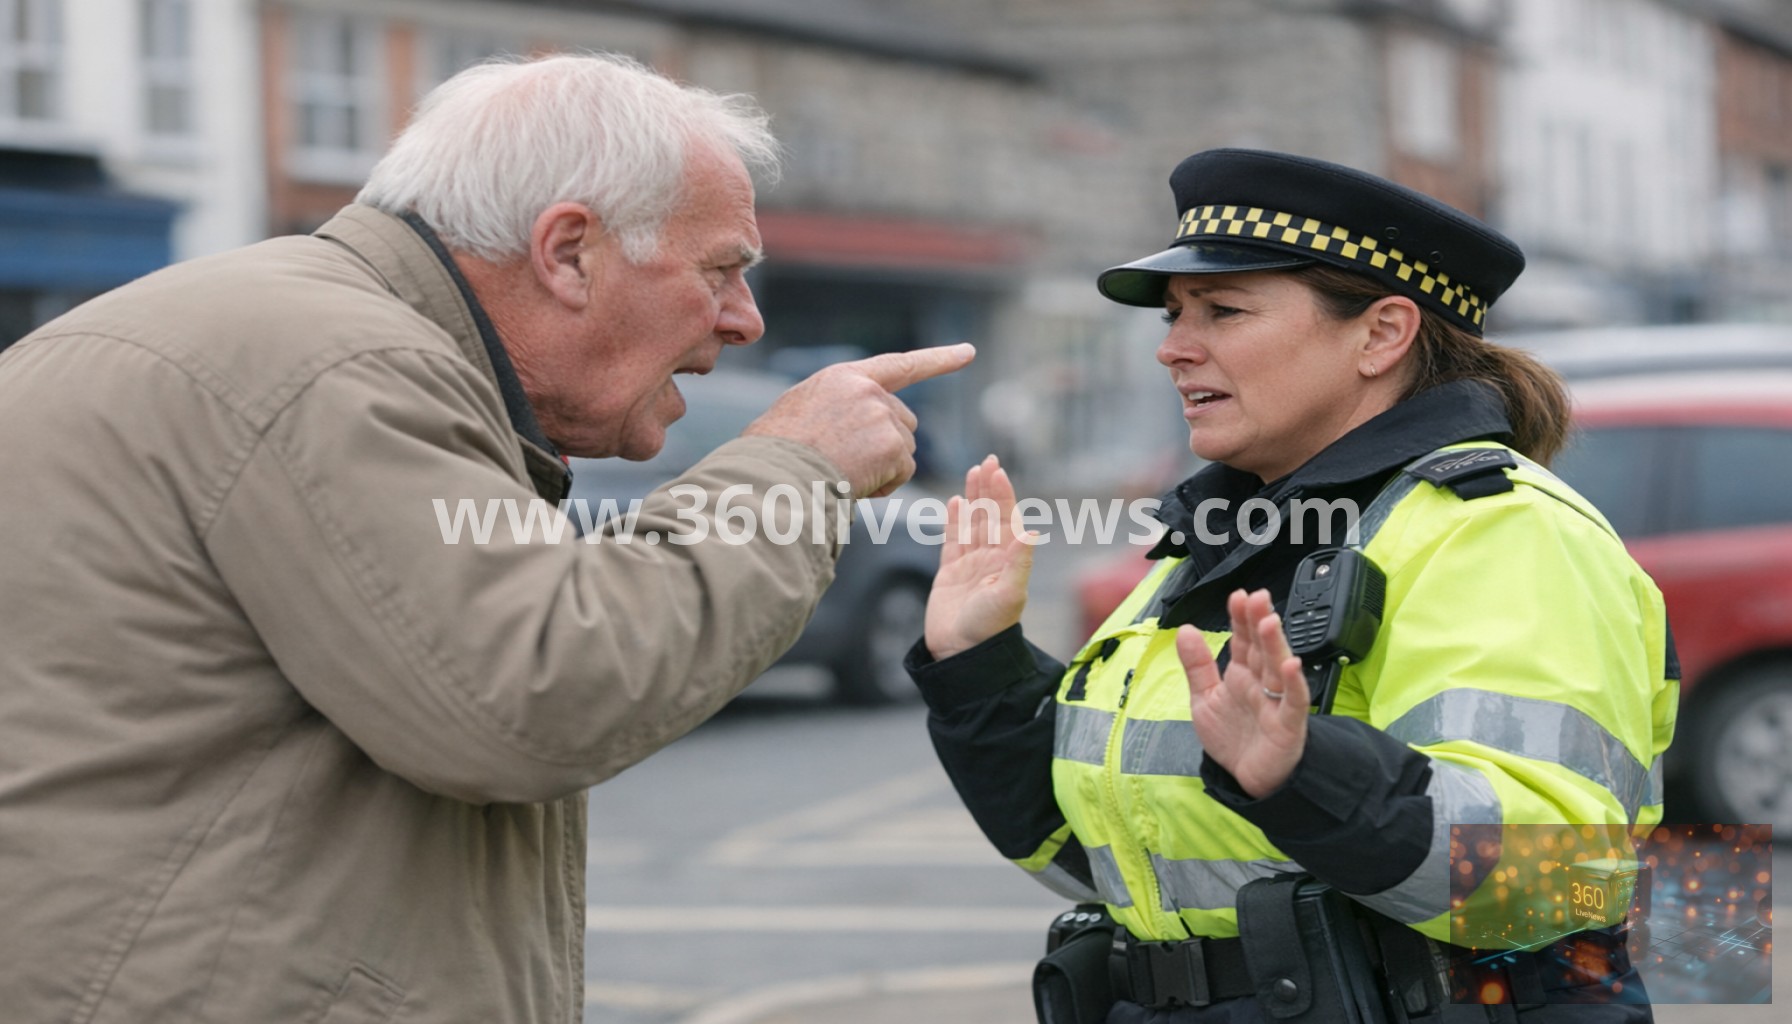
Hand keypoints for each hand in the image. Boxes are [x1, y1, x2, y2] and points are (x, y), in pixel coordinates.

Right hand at [743, 344, 975, 497]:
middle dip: (887, 447)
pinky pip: (903, 473)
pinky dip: (884, 485)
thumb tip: (851, 431)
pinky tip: (853, 483)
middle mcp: (868, 390)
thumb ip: (836, 409)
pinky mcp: (892, 444)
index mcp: (843, 378)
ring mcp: (882, 415)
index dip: (937, 360)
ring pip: (904, 450)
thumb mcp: (800, 413)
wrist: (771, 474)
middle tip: (846, 464)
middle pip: (903, 422)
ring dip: (883, 468)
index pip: (900, 365)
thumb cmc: (773, 454)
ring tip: (841, 472)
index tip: (968, 352)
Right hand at [923, 455, 1033, 659]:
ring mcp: (970, 566)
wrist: (961, 655)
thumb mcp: (1009, 594)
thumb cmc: (989, 629)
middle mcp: (991, 559)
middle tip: (987, 461)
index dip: (1002, 494)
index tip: (997, 470)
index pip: (1006, 519)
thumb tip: (1031, 530)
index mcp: (1007, 561)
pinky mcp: (949, 574)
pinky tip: (954, 502)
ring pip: (972, 523)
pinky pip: (952, 541)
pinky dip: (953, 521)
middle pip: (990, 516)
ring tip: (972, 472)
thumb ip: (1019, 562)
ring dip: (973, 498)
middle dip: (989, 489)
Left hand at [1178, 589, 1309, 797]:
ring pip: (1277, 668)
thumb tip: (1186, 629)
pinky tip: (1291, 666)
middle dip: (1259, 622)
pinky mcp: (1288, 725)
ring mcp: (1275, 702)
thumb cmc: (1232, 738)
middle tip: (1257, 598)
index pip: (1242, 640)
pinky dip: (1293, 684)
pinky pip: (1294, 702)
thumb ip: (1197, 665)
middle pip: (1262, 648)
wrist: (1246, 778)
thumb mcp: (1204, 699)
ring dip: (1275, 644)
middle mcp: (1260, 684)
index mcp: (1241, 675)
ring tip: (1269, 621)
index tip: (1239, 596)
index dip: (1241, 619)